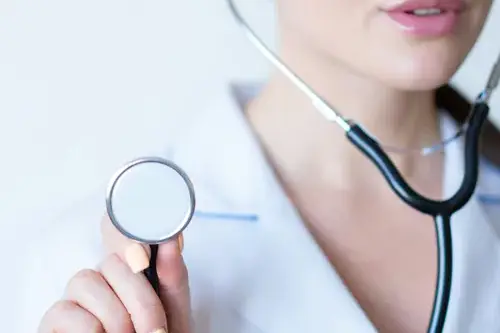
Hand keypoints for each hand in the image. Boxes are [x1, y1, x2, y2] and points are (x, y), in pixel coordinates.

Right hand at [38, 215, 189, 332]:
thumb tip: (172, 239)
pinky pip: (65, 311)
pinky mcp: (54, 320)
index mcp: (130, 268)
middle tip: (156, 331)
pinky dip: (92, 332)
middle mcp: (100, 277)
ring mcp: (75, 297)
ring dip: (117, 319)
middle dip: (141, 301)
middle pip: (111, 261)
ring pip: (86, 281)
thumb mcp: (174, 309)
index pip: (116, 229)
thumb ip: (172, 276)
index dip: (123, 233)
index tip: (143, 259)